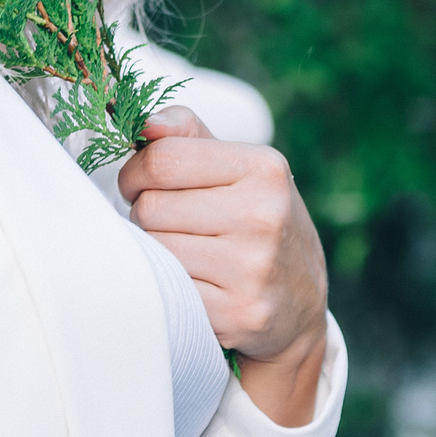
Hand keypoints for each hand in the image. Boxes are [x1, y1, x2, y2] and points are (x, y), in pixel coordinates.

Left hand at [118, 106, 328, 428]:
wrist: (300, 306)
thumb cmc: (255, 224)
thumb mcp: (239, 168)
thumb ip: (187, 135)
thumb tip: (145, 123)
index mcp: (263, 168)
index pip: (163, 159)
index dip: (136, 172)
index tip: (140, 185)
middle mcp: (263, 215)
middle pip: (150, 208)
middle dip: (146, 216)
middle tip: (170, 227)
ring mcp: (253, 267)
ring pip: (155, 251)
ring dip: (156, 254)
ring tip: (185, 255)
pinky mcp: (240, 313)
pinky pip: (170, 293)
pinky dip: (172, 290)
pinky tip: (197, 287)